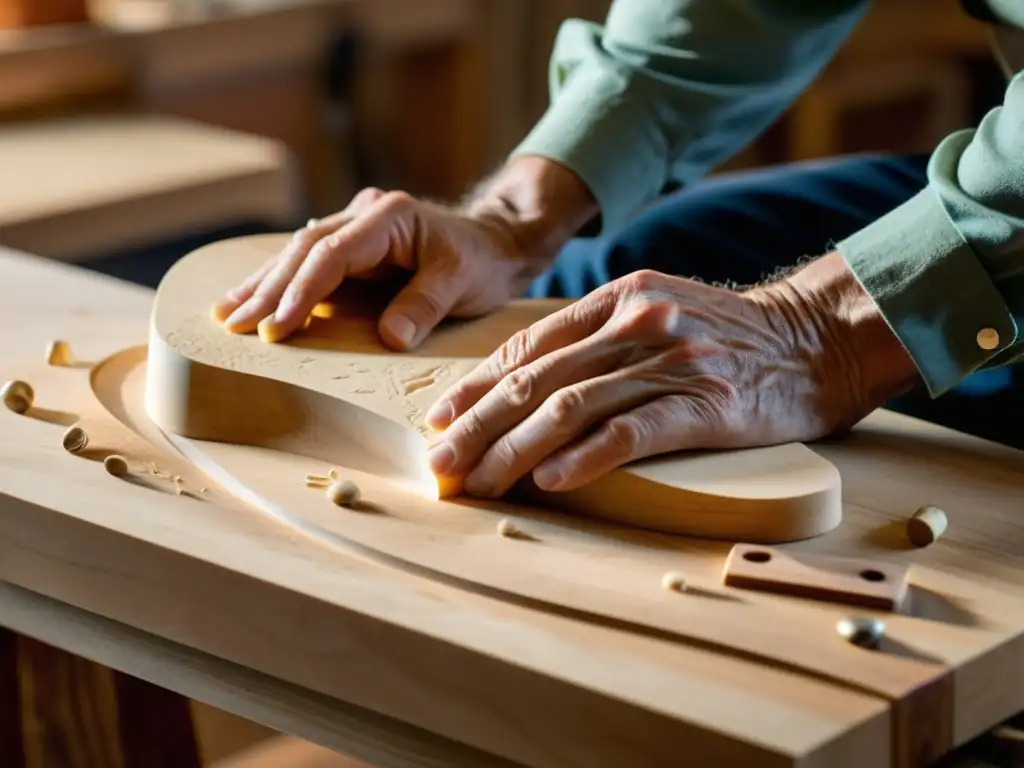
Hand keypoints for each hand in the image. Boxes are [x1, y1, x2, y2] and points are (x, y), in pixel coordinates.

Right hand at [211, 157, 597, 349]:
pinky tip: (250, 300)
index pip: (332, 254)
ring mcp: (355, 229)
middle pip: (305, 250)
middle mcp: (365, 215)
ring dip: (263, 285)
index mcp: (389, 216)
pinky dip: (280, 284)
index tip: (275, 327)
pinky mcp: (353, 250)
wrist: (496, 244)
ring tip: (224, 314)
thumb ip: (427, 304)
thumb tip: (389, 336)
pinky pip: (309, 264)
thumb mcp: (465, 282)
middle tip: (233, 325)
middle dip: (268, 290)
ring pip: (298, 254)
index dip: (301, 291)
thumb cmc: (482, 262)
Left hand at [423, 255, 918, 496]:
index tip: (440, 420)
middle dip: (478, 425)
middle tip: (441, 464)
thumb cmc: (725, 335)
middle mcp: (637, 323)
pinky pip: (633, 432)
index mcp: (617, 298)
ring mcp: (671, 362)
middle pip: (537, 379)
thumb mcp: (656, 311)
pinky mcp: (706, 404)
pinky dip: (587, 458)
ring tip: (479, 482)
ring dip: (515, 450)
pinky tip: (552, 482)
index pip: (528, 346)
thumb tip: (525, 380)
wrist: (814, 339)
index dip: (477, 386)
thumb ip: (597, 336)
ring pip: (572, 408)